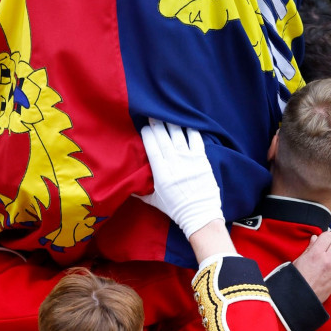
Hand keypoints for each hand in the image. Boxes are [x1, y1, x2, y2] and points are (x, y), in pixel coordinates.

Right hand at [138, 119, 222, 238]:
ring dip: (172, 124)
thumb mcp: (155, 201)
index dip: (148, 136)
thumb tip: (128, 186)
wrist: (200, 216)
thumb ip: (141, 192)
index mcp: (161, 174)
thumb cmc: (176, 210)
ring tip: (167, 115)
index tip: (144, 127)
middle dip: (157, 125)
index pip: (152, 148)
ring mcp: (189, 161)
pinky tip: (187, 123)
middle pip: (164, 139)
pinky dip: (191, 130)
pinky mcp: (202, 160)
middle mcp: (175, 164)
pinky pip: (196, 140)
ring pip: (178, 136)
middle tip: (152, 115)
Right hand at [292, 232, 330, 302]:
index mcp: (315, 253)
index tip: (322, 239)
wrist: (300, 297)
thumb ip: (309, 248)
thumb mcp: (299, 260)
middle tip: (329, 244)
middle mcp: (327, 260)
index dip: (325, 235)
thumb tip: (315, 238)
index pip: (328, 235)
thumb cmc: (296, 278)